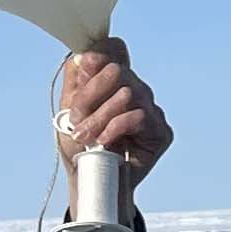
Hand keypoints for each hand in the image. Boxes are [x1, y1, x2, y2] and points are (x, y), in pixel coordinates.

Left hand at [55, 42, 172, 195]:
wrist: (92, 182)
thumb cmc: (82, 146)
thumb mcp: (69, 110)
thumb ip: (75, 81)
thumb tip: (81, 56)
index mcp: (114, 81)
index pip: (114, 50)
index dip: (98, 56)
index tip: (81, 72)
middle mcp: (135, 89)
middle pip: (117, 70)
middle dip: (90, 94)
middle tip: (76, 118)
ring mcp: (151, 109)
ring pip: (126, 94)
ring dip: (99, 117)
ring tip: (85, 136)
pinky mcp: (161, 131)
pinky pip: (137, 116)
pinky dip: (115, 128)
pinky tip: (105, 141)